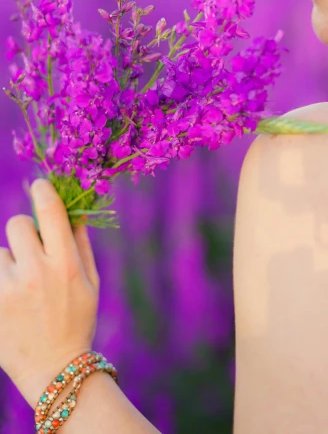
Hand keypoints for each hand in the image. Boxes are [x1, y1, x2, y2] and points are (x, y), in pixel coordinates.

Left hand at [0, 178, 99, 407]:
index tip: (40, 187)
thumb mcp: (91, 281)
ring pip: (0, 252)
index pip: (49, 211)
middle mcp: (36, 272)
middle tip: (31, 250)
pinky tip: (12, 301)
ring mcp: (9, 290)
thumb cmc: (77, 320)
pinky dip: (1, 281)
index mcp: (65, 264)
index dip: (43, 191)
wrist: (54, 369)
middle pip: (17, 224)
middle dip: (23, 232)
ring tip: (21, 288)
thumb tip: (73, 209)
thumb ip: (81, 242)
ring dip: (9, 262)